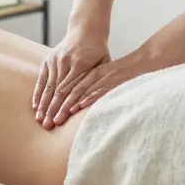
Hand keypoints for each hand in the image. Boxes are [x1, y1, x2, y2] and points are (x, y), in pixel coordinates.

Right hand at [33, 28, 109, 128]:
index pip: (71, 90)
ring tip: (39, 120)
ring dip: (43, 105)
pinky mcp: (48, 60)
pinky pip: (42, 79)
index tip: (60, 121)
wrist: (86, 29)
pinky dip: (38, 93)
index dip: (64, 107)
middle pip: (57, 91)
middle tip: (47, 126)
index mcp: (81, 63)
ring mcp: (55, 60)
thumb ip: (100, 80)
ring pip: (48, 87)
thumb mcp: (105, 63)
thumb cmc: (99, 50)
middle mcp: (65, 61)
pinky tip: (35, 106)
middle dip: (51, 110)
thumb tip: (100, 101)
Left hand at [43, 50, 157, 128]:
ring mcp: (100, 77)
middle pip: (67, 91)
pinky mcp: (111, 80)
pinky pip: (97, 89)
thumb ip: (90, 88)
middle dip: (55, 108)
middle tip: (46, 123)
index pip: (63, 88)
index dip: (52, 102)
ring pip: (78, 91)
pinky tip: (77, 107)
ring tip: (57, 119)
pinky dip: (87, 98)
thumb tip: (77, 104)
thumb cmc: (121, 73)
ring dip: (66, 107)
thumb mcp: (101, 77)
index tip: (43, 115)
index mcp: (85, 73)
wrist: (140, 61)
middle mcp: (90, 74)